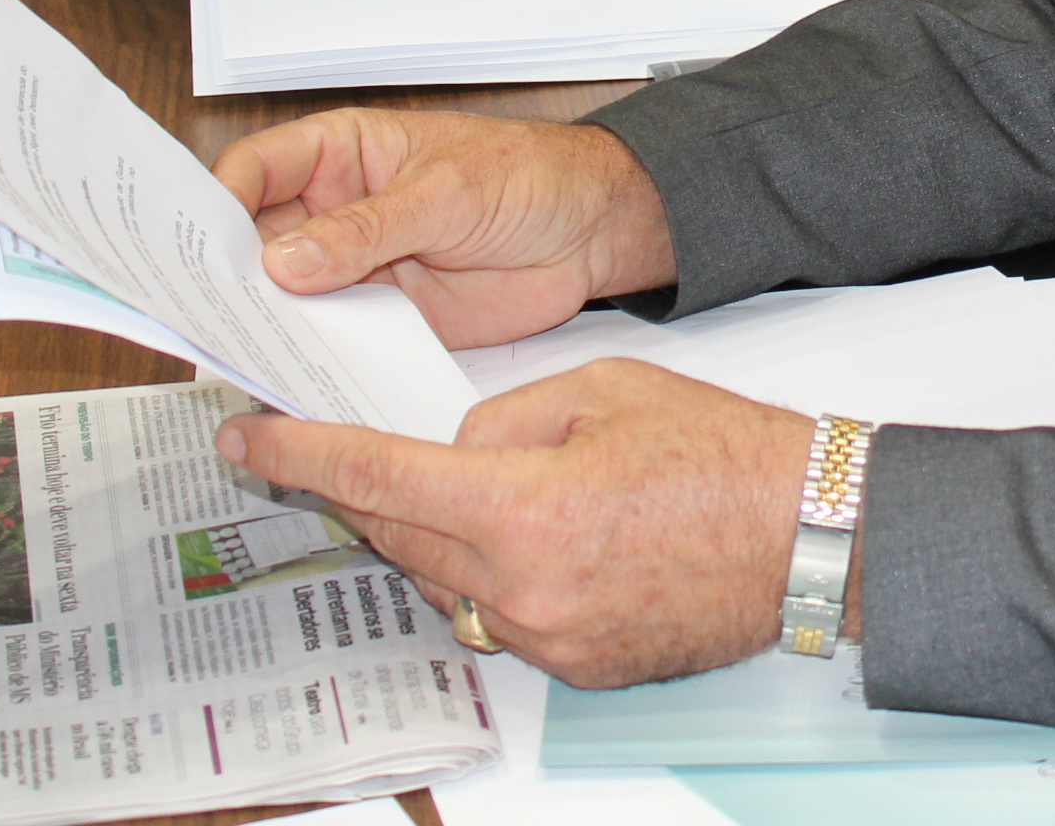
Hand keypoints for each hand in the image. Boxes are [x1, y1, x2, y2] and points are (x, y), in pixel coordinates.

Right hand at [212, 108, 677, 346]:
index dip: (212, 207)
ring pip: (283, 300)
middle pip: (251, 244)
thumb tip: (283, 262)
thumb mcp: (445, 193)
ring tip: (226, 362)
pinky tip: (287, 386)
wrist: (591, 231)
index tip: (187, 251)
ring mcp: (353, 269)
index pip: (251, 172)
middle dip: (218, 278)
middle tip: (189, 319)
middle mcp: (332, 211)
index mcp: (338, 154)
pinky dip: (308, 362)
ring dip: (259, 328)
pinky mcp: (382, 318)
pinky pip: (330, 341)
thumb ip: (367, 229)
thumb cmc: (526, 178)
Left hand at [215, 359, 812, 686]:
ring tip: (444, 487)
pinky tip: (525, 534)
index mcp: (523, 508)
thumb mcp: (602, 390)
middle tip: (318, 456)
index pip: (379, 477)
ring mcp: (546, 637)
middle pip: (399, 535)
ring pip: (444, 579)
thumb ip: (505, 416)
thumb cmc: (723, 453)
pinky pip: (497, 613)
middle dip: (355, 491)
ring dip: (428, 533)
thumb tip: (457, 448)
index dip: (301, 456)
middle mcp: (521, 588)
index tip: (247, 440)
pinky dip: (490, 571)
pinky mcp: (575, 664)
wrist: (808, 536)